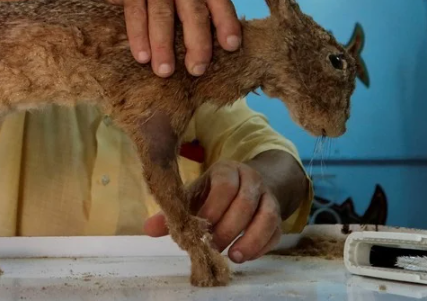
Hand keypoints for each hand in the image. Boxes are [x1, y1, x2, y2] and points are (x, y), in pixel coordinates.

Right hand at [94, 0, 240, 77]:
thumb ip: (193, 19)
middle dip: (197, 42)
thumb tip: (206, 62)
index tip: (232, 47)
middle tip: (196, 70)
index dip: (227, 23)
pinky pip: (136, 12)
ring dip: (164, 45)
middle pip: (193, 11)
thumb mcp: (178, 1)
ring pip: (163, 13)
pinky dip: (139, 36)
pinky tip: (141, 57)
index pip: (220, 2)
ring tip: (164, 71)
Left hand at [143, 160, 282, 263]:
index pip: (225, 183)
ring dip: (250, 239)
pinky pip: (276, 232)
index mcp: (227, 170)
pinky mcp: (278, 217)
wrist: (250, 186)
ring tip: (233, 256)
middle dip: (228, 228)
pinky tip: (244, 256)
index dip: (214, 207)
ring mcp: (268, 197)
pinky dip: (261, 247)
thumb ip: (173, 211)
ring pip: (267, 216)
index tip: (202, 227)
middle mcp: (251, 180)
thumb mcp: (194, 196)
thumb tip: (148, 229)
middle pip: (245, 202)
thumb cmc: (215, 193)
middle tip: (213, 246)